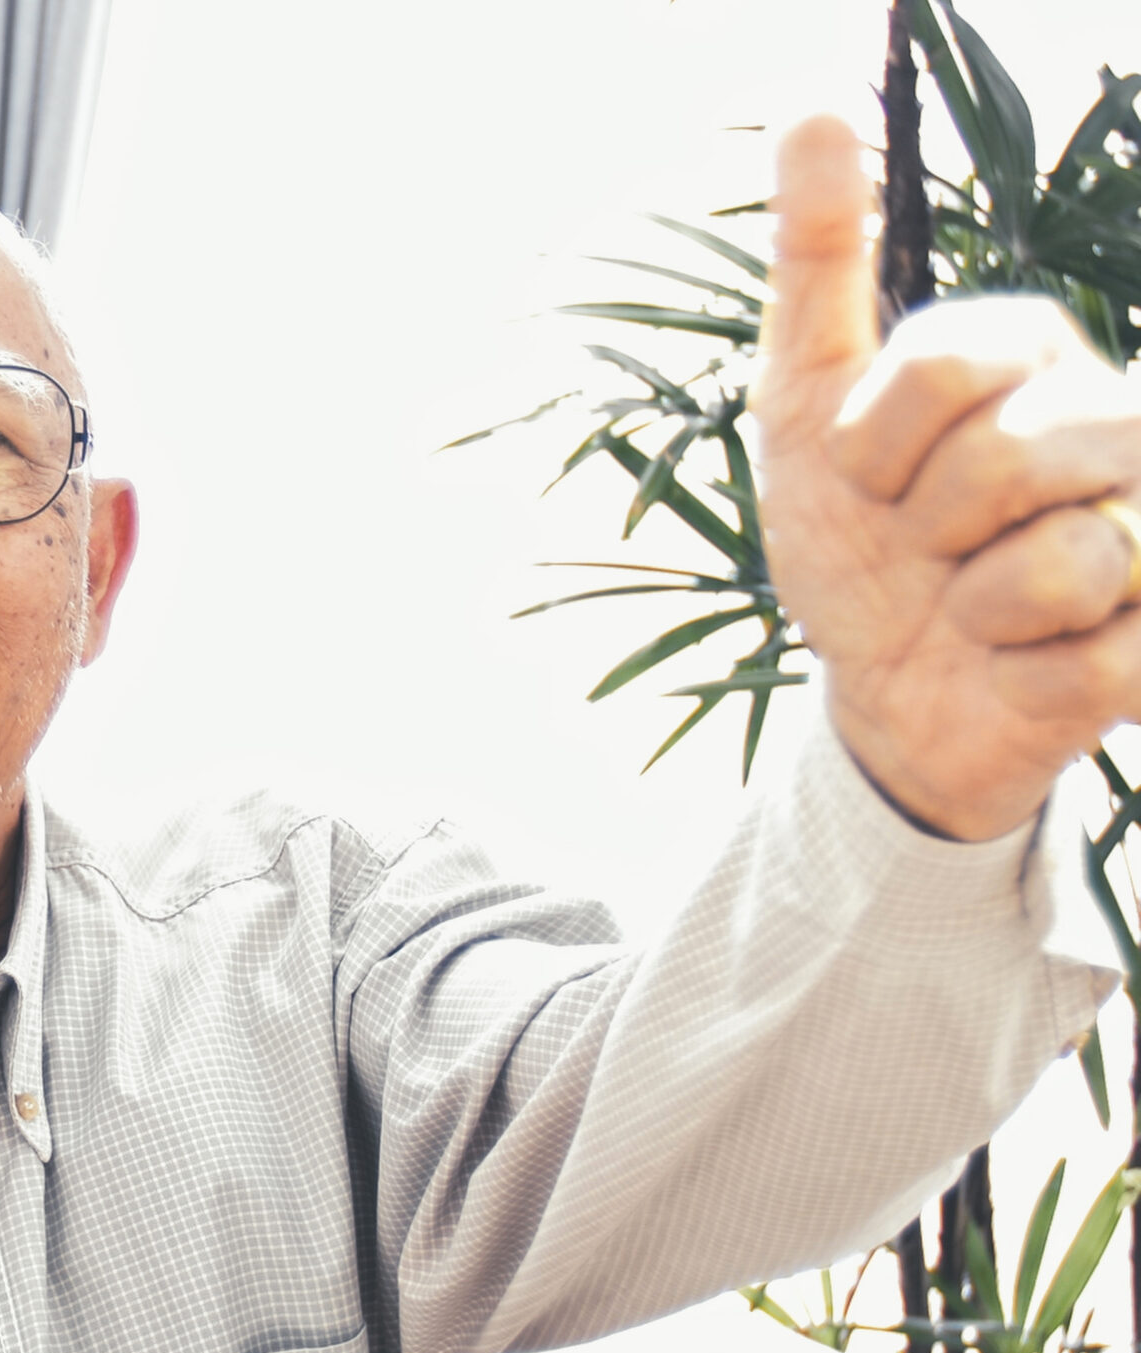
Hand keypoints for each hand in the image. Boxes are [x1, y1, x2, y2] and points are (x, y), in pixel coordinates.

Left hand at [755, 116, 1140, 840]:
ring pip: (1070, 558)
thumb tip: (820, 107)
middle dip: (928, 520)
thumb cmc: (851, 538)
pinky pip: (1103, 660)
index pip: (942, 365)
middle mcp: (1117, 422)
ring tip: (976, 606)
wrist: (876, 688)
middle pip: (1013, 455)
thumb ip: (819, 258)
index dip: (870, 441)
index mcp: (1031, 353)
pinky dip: (1027, 676)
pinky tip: (1024, 665)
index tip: (864, 474)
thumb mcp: (801, 397)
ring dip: (978, 604)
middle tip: (925, 545)